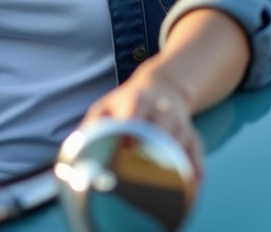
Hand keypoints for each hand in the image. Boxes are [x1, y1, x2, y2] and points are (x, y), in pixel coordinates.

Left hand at [81, 65, 204, 181]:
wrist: (164, 86)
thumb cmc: (127, 103)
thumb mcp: (106, 106)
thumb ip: (91, 126)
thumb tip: (74, 153)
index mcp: (138, 100)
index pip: (137, 109)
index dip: (133, 124)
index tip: (128, 143)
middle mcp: (162, 109)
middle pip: (165, 124)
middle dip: (157, 143)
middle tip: (144, 167)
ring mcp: (179, 123)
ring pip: (182, 139)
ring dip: (174, 158)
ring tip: (164, 181)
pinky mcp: (192, 135)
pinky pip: (196, 153)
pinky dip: (194, 168)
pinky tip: (191, 184)